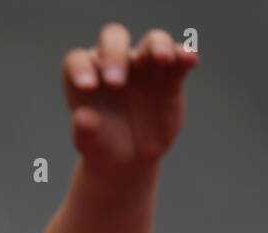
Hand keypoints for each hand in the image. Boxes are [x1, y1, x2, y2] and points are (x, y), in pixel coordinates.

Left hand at [62, 24, 197, 176]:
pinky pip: (179, 58)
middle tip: (116, 83)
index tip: (87, 87)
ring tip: (162, 59)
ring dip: (157, 45)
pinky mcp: (170, 76)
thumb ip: (84, 131)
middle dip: (115, 54)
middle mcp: (113, 64)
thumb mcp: (89, 144)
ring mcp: (143, 67)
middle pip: (113, 39)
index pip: (77, 60)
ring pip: (151, 41)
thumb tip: (83, 117)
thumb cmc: (102, 146)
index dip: (80, 68)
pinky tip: (190, 61)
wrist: (128, 159)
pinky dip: (184, 55)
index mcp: (86, 77)